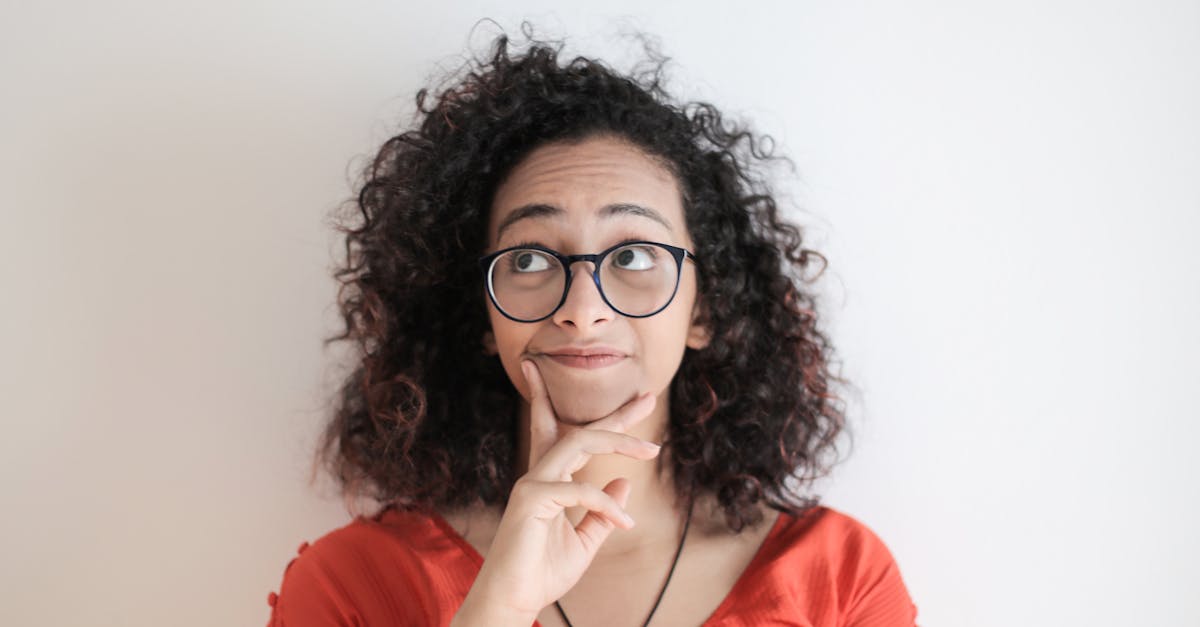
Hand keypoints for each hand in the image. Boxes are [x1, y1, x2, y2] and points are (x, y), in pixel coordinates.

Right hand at [458, 358, 660, 619]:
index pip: (575, 439)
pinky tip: (625, 523)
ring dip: (618, 441)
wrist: (513, 600)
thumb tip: (625, 481)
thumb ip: (602, 512)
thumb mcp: (584, 541)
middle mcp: (540, 475)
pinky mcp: (531, 499)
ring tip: (651, 450)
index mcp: (551, 481)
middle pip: (580, 431)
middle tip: (649, 399)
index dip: (605, 421)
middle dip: (616, 416)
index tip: (639, 405)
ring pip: (579, 443)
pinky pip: (580, 490)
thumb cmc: (542, 572)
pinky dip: (606, 505)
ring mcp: (533, 483)